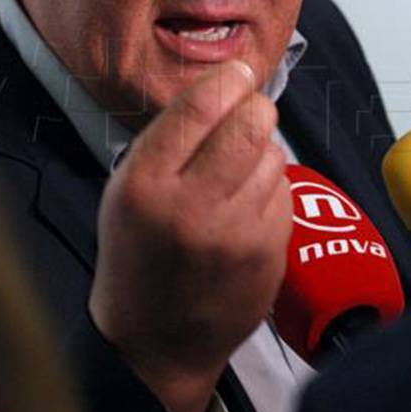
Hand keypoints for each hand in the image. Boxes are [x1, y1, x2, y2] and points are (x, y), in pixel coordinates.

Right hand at [89, 61, 292, 411]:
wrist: (154, 339)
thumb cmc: (138, 253)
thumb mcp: (126, 189)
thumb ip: (169, 139)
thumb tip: (228, 84)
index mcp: (145, 184)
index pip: (200, 106)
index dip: (229, 78)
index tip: (238, 71)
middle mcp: (190, 207)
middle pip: (251, 121)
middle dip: (254, 108)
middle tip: (246, 115)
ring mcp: (236, 234)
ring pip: (274, 154)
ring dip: (262, 152)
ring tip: (235, 175)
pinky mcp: (268, 254)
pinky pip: (284, 192)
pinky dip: (271, 189)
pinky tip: (246, 209)